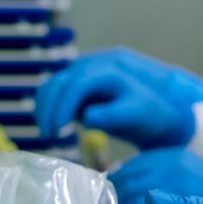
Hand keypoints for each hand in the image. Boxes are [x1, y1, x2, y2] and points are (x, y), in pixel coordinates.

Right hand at [36, 48, 202, 147]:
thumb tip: (88, 115)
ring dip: (45, 108)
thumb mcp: (135, 115)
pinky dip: (49, 107)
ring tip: (50, 133)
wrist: (158, 114)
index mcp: (108, 71)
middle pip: (58, 83)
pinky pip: (55, 92)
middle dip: (49, 109)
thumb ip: (113, 114)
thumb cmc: (150, 115)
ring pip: (52, 86)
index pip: (76, 84)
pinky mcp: (77, 86)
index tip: (57, 130)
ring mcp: (83, 75)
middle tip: (49, 136)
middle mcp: (93, 67)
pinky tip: (54, 127)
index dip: (62, 106)